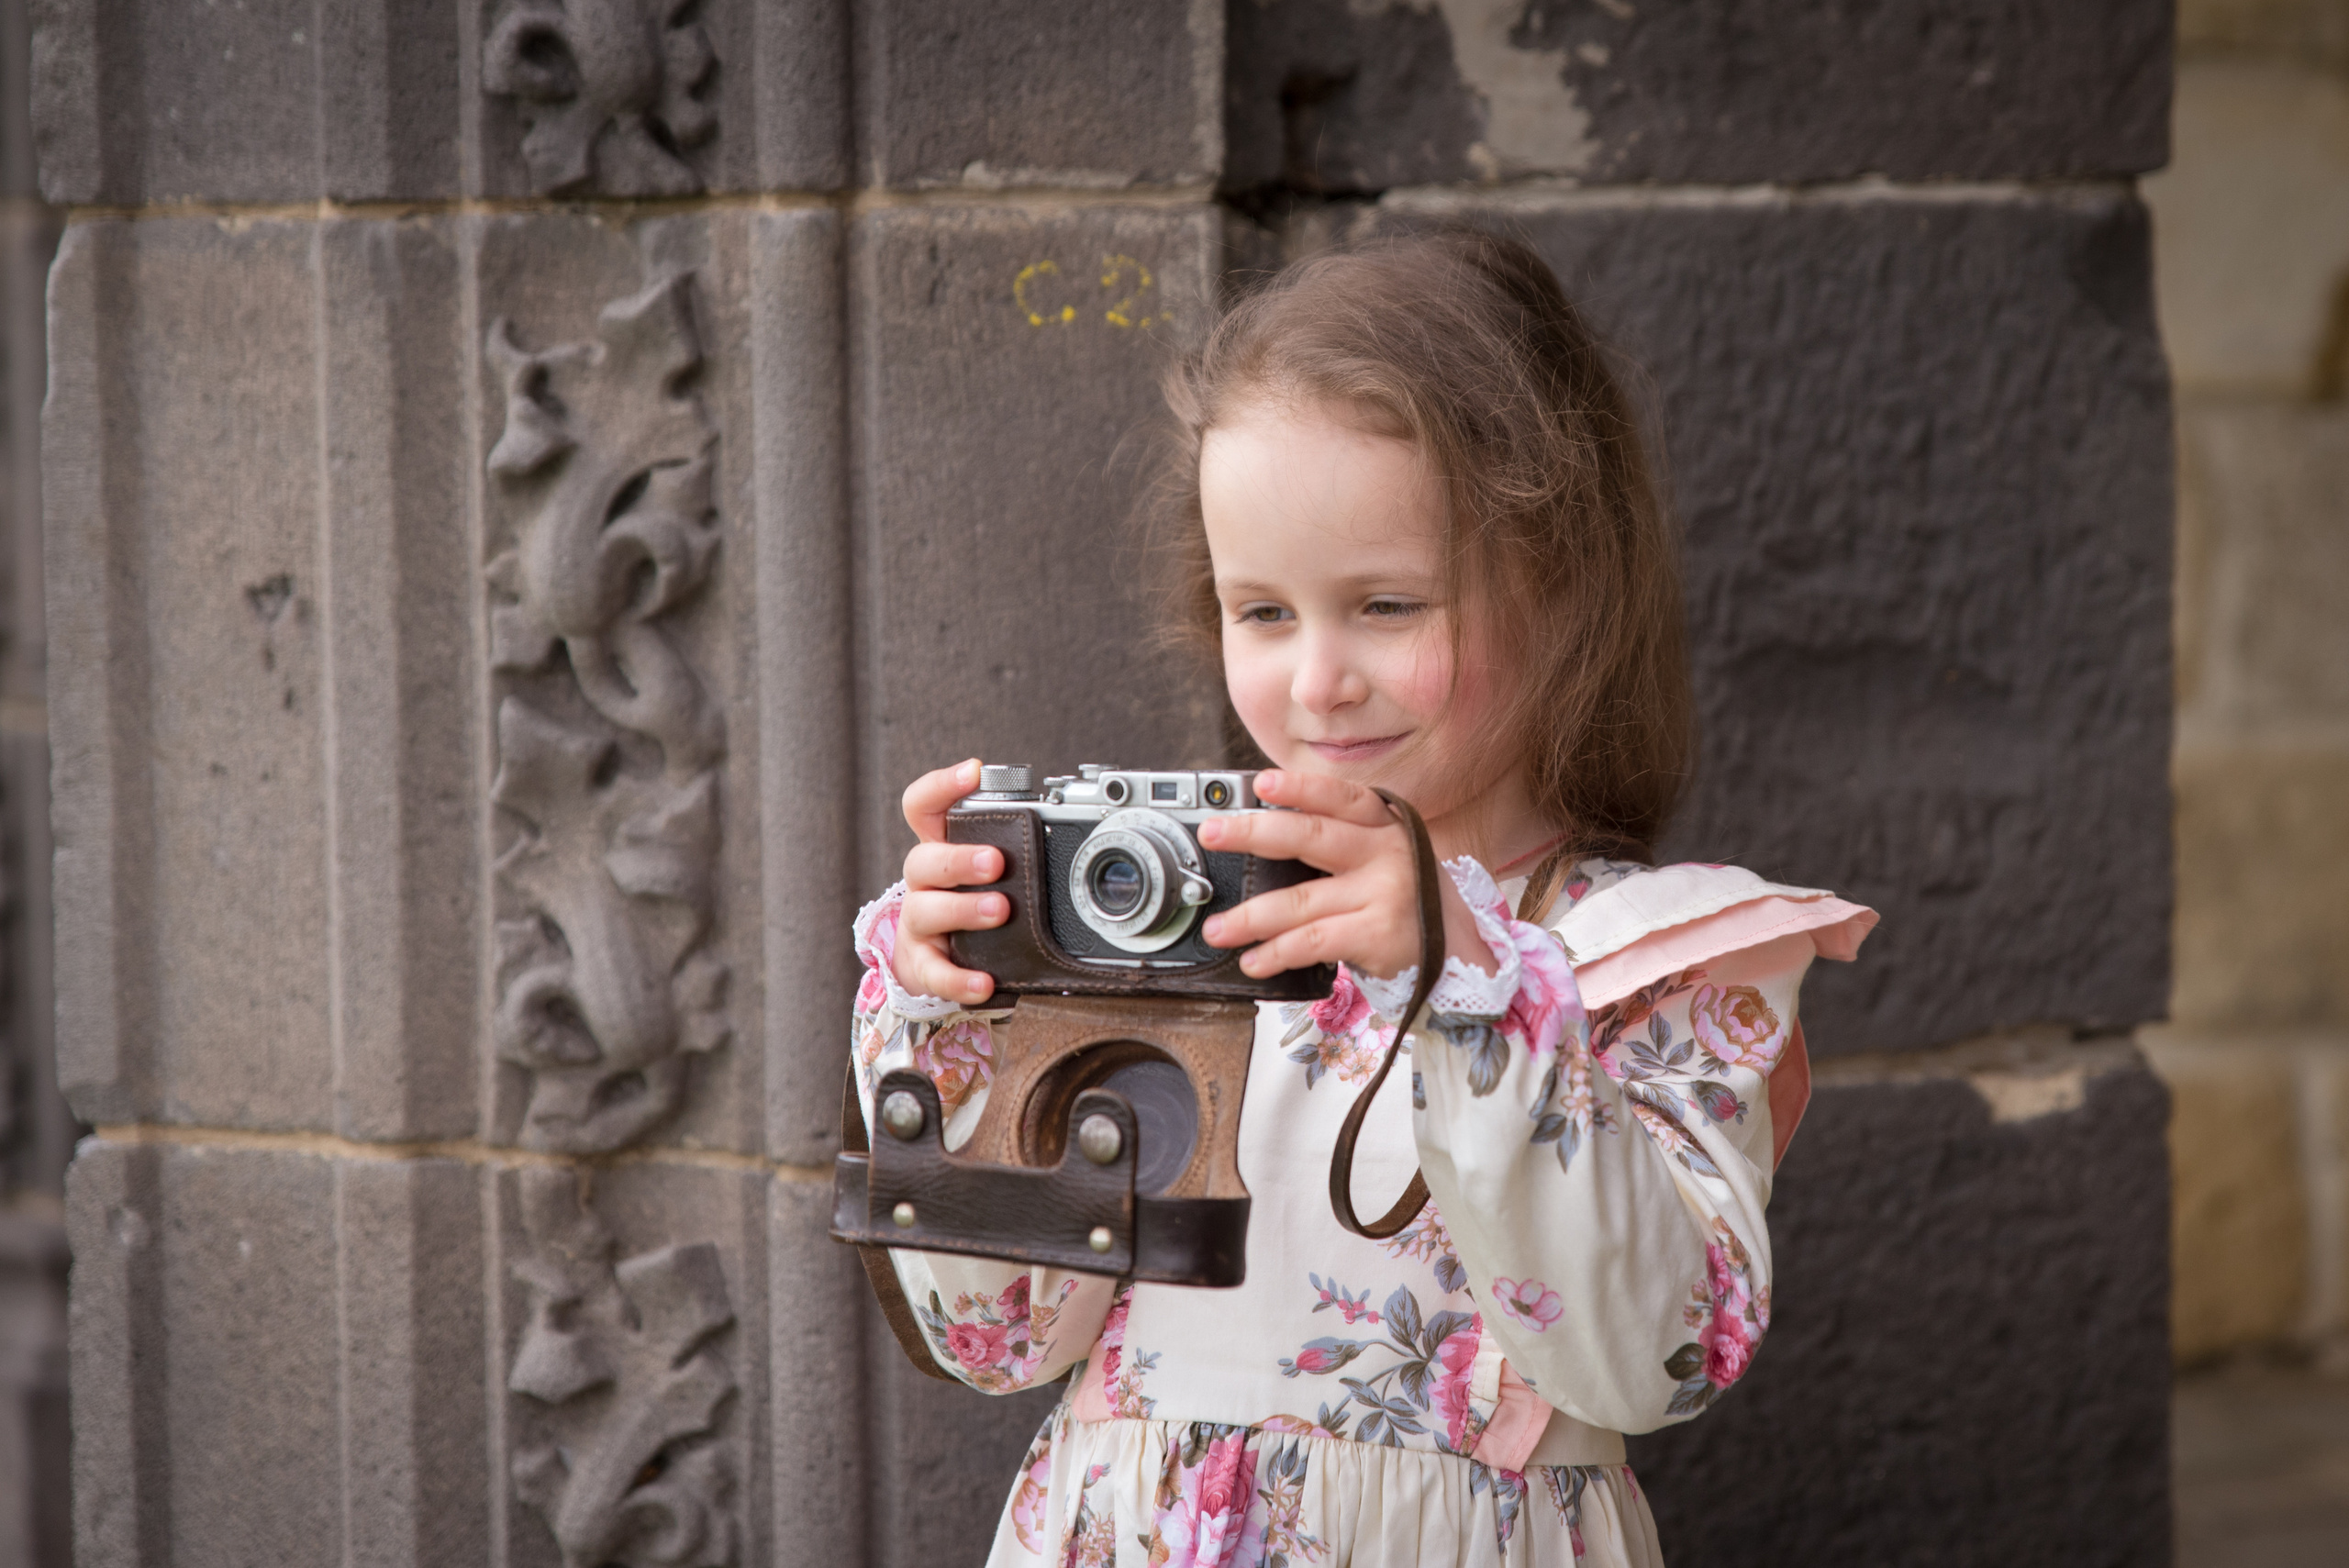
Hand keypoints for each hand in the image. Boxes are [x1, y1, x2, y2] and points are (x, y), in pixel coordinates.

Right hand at [892, 759, 1008, 1004]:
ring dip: (963, 908)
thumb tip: (1078, 832)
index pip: (924, 806)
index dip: (942, 786)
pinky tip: (984, 982)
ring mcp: (920, 922)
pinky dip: (958, 978)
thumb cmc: (973, 899)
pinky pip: (935, 972)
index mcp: (940, 847)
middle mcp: (924, 881)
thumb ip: (1017, 849)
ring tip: (999, 910)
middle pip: (923, 860)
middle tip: (997, 861)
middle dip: (960, 859)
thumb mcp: (989, 870)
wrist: (938, 959)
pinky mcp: (924, 964)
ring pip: (925, 910)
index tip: (974, 770)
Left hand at [1196, 771, 1495, 981]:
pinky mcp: (1378, 934)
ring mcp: (1385, 894)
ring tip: (1218, 927)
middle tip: (1212, 833)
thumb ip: (1339, 844)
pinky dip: (1276, 952)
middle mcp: (1387, 853)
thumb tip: (1263, 835)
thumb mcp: (1385, 858)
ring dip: (1250, 916)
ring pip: (1300, 900)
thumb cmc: (1407, 901)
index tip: (1262, 784)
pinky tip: (1254, 959)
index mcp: (1385, 826)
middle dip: (1253, 833)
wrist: (1461, 955)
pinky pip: (1313, 941)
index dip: (1301, 788)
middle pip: (1311, 837)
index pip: (1341, 797)